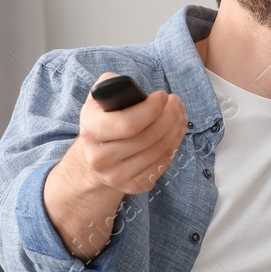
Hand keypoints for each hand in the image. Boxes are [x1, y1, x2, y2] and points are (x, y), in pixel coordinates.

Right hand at [69, 73, 187, 195]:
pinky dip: (175, 144)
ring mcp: (116, 175)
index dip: (151, 109)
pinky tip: (177, 131)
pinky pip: (163, 163)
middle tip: (177, 102)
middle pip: (149, 137)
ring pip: (159, 150)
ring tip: (180, 114)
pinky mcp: (133, 186)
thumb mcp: (98, 100)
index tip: (163, 95)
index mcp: (90, 131)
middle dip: (170, 116)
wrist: (97, 157)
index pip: (128, 123)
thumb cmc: (104, 122)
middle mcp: (99, 158)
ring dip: (176, 128)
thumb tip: (132, 88)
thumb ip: (112, 86)